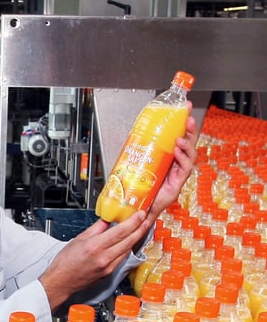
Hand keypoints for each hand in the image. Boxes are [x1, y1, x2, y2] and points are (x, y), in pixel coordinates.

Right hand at [39, 211, 150, 308]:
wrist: (61, 281)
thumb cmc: (65, 262)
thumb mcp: (78, 239)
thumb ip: (95, 229)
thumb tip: (107, 220)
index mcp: (95, 246)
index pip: (120, 231)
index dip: (134, 221)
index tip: (140, 213)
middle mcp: (104, 257)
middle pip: (130, 240)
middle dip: (142, 227)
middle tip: (148, 217)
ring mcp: (109, 266)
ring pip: (129, 248)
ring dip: (137, 236)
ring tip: (142, 227)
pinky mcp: (110, 272)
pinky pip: (123, 256)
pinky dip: (128, 247)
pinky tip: (130, 241)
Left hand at [148, 107, 197, 224]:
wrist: (141, 209)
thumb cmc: (142, 189)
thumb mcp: (140, 167)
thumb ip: (139, 153)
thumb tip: (131, 135)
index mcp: (169, 158)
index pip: (179, 139)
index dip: (182, 126)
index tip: (183, 112)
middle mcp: (176, 164)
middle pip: (188, 144)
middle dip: (190, 131)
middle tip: (188, 119)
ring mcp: (179, 173)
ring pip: (189, 155)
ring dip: (187, 145)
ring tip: (180, 138)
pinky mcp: (178, 183)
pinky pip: (184, 169)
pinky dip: (182, 159)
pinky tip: (177, 151)